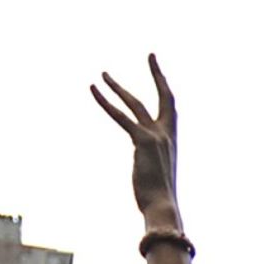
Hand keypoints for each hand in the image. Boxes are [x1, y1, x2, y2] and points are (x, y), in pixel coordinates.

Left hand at [90, 55, 182, 226]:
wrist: (163, 209)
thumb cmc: (159, 202)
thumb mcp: (157, 179)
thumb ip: (151, 168)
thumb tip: (148, 176)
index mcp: (171, 142)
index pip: (171, 110)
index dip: (166, 90)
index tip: (161, 75)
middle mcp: (167, 135)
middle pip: (165, 97)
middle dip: (158, 74)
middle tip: (151, 54)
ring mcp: (156, 137)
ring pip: (134, 103)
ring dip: (117, 87)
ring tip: (102, 75)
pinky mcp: (142, 142)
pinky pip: (121, 116)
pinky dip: (105, 102)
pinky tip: (93, 89)